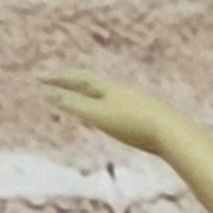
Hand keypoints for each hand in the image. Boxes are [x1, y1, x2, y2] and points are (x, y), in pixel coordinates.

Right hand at [40, 66, 176, 156]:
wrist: (173, 134)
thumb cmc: (134, 125)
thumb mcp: (99, 116)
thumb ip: (73, 104)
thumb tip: (47, 93)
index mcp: (106, 87)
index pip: (75, 78)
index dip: (56, 78)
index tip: (39, 78)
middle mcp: (119, 90)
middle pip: (90, 81)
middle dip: (70, 81)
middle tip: (56, 80)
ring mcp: (133, 101)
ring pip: (105, 92)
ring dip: (88, 92)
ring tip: (80, 95)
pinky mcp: (144, 114)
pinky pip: (118, 105)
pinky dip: (104, 105)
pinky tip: (110, 114)